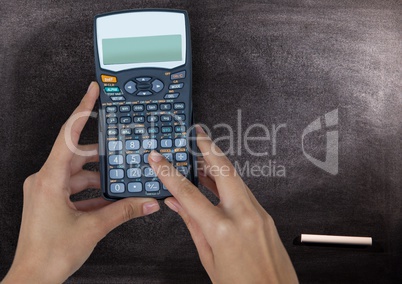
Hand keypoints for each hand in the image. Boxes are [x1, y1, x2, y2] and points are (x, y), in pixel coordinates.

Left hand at [2, 82, 159, 283]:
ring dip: (97, 178)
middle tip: (118, 146)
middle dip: (100, 153)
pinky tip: (108, 199)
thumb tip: (148, 202)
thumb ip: (124, 211)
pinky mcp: (49, 202)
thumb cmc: (50, 254)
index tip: (92, 92)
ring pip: (77, 174)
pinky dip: (91, 192)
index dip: (82, 110)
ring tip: (119, 180)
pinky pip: (73, 189)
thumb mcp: (93, 227)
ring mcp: (45, 191)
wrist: (33, 279)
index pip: (68, 135)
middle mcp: (44, 181)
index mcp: (49, 179)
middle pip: (76, 155)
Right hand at [148, 126, 297, 283]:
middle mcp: (243, 216)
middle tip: (197, 133)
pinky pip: (244, 190)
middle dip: (208, 147)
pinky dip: (228, 181)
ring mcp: (258, 214)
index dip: (170, 173)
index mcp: (223, 230)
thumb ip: (192, 226)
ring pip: (235, 178)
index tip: (159, 160)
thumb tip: (177, 204)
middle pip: (223, 170)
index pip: (189, 193)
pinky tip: (217, 180)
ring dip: (218, 163)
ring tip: (202, 154)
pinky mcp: (266, 216)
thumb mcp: (208, 258)